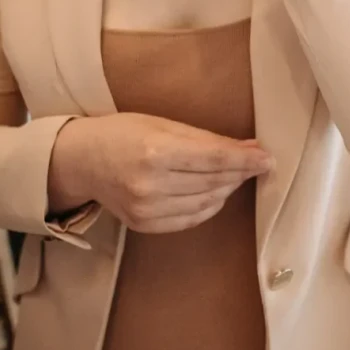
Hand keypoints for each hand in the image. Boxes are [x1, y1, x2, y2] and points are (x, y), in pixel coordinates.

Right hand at [48, 113, 273, 233]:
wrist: (81, 160)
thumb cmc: (123, 133)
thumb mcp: (164, 125)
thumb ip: (208, 139)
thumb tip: (251, 148)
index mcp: (156, 153)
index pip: (215, 161)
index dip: (246, 161)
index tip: (269, 159)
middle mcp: (150, 185)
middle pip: (214, 183)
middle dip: (241, 173)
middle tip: (259, 163)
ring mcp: (146, 210)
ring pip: (207, 203)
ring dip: (228, 188)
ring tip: (236, 174)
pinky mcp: (144, 225)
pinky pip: (191, 218)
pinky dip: (210, 205)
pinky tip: (216, 191)